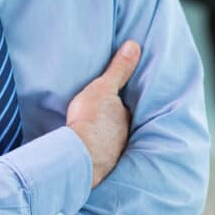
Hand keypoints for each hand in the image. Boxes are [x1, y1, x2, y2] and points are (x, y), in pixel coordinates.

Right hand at [67, 40, 141, 187]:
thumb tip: (135, 46)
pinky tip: (84, 154)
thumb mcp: (103, 87)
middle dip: (112, 124)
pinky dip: (92, 154)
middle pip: (119, 127)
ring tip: (91, 137)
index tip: (113, 103)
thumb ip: (119, 69)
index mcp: (124, 118)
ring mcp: (112, 154)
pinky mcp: (98, 168)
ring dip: (102, 140)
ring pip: (109, 144)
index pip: (125, 109)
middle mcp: (123, 138)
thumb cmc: (91, 119)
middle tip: (101, 120)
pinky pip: (97, 158)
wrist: (79, 155)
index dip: (119, 105)